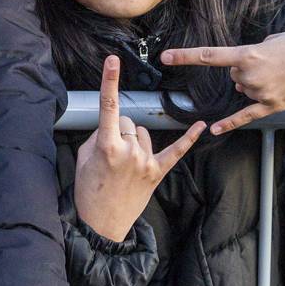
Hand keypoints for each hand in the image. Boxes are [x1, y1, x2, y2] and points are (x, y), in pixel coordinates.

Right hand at [73, 56, 205, 241]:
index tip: (113, 61)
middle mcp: (129, 151)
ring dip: (136, 141)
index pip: (108, 107)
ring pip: (144, 134)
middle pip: (128, 122)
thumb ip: (97, 136)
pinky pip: (176, 151)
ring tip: (124, 164)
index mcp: (107, 146)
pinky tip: (201, 125)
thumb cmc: (89, 191)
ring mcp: (145, 162)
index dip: (110, 81)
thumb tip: (111, 126)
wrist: (102, 224)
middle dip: (119, 130)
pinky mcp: (157, 172)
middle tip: (109, 154)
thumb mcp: (83, 159)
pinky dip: (188, 138)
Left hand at [161, 29, 284, 134]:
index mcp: (250, 55)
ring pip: (244, 89)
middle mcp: (252, 76)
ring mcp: (263, 94)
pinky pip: (247, 116)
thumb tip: (240, 74)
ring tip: (282, 73)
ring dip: (256, 82)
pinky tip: (215, 129)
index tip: (165, 56)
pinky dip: (231, 122)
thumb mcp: (274, 39)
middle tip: (273, 60)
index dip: (185, 56)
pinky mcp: (274, 106)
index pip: (210, 56)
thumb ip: (251, 55)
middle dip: (247, 68)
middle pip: (234, 75)